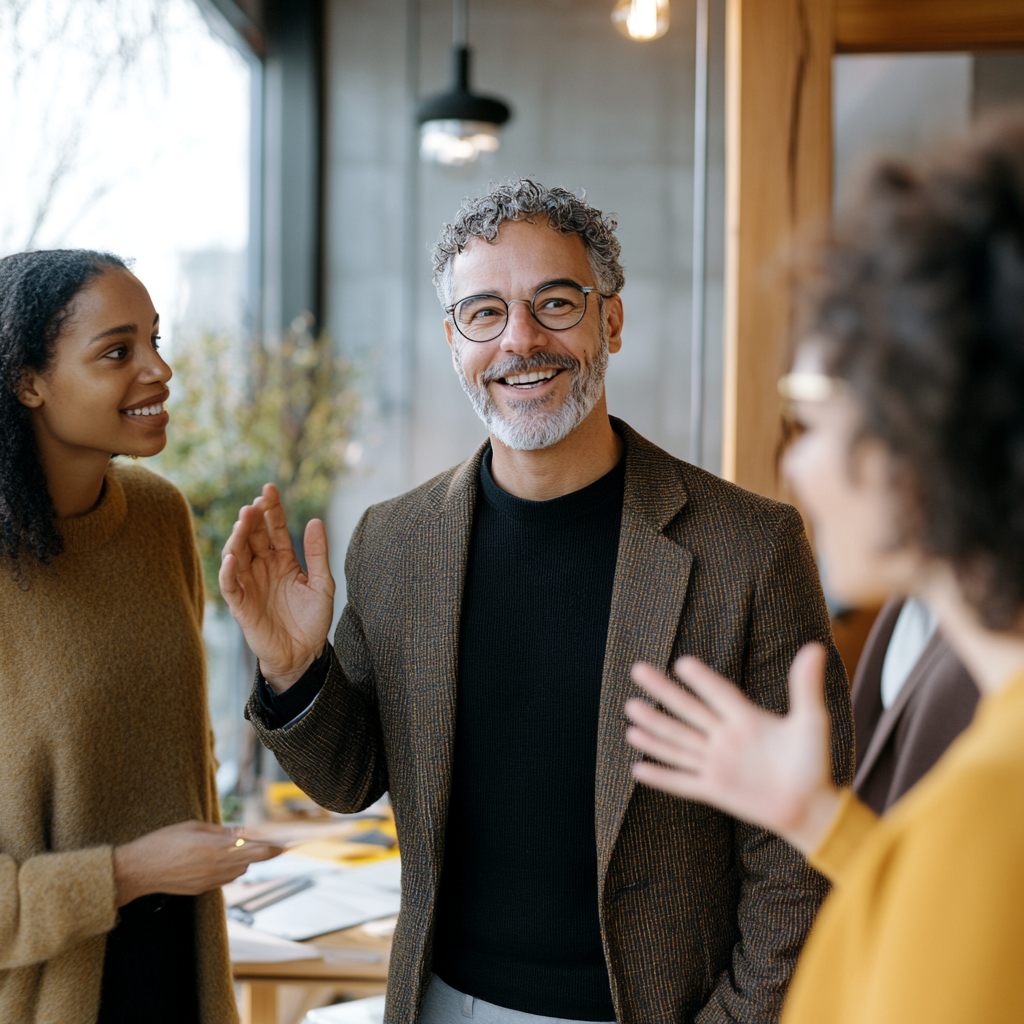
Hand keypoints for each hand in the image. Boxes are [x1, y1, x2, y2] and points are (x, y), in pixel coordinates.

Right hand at [112, 821, 283, 906]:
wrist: (137, 871)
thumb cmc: (163, 843)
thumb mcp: (195, 828)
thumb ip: (221, 832)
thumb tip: (243, 832)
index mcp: (218, 850)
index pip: (257, 851)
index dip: (275, 847)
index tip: (288, 843)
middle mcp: (217, 869)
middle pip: (251, 862)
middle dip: (264, 852)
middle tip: (275, 843)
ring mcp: (209, 882)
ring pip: (239, 871)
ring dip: (244, 859)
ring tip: (245, 847)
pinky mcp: (200, 889)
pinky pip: (223, 878)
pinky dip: (229, 868)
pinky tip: (223, 858)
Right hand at [219, 483, 335, 690]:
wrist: (304, 654)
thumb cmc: (312, 620)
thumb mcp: (322, 584)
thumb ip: (318, 554)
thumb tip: (315, 520)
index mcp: (283, 561)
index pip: (274, 529)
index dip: (272, 510)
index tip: (270, 489)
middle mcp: (263, 568)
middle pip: (253, 537)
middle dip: (253, 518)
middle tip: (256, 502)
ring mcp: (250, 585)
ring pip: (237, 554)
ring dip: (238, 537)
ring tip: (244, 519)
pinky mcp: (241, 605)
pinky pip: (229, 586)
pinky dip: (228, 571)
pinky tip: (232, 557)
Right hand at [624, 644, 840, 854]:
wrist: (811, 808)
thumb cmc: (813, 763)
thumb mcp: (811, 722)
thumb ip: (805, 687)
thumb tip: (816, 647)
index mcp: (746, 718)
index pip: (719, 694)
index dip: (702, 679)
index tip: (682, 663)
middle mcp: (725, 738)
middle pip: (688, 711)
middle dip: (663, 692)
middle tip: (638, 670)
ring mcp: (717, 764)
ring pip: (678, 743)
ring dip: (654, 729)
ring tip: (630, 711)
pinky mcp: (715, 790)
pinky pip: (682, 783)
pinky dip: (660, 777)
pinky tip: (637, 769)